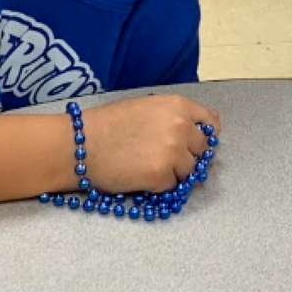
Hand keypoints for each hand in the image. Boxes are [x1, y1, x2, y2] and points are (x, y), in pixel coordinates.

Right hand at [75, 95, 220, 193]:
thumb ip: (175, 115)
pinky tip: (140, 175)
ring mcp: (173, 152)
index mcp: (178, 106)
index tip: (193, 144)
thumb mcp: (147, 106)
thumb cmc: (107, 124)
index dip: (202, 136)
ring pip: (189, 171)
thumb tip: (202, 127)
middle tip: (164, 158)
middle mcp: (181, 127)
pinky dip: (159, 184)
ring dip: (174, 172)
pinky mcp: (161, 176)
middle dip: (188, 156)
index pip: (211, 124)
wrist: (80, 143)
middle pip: (202, 150)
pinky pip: (172, 185)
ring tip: (148, 165)